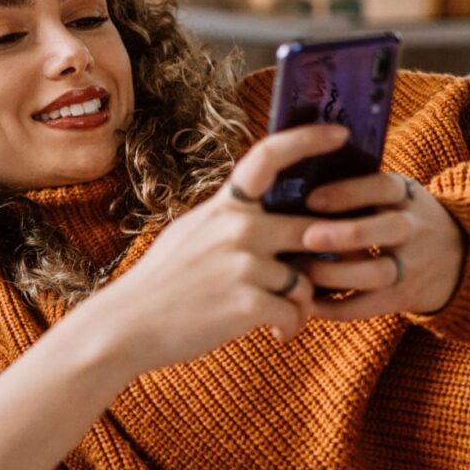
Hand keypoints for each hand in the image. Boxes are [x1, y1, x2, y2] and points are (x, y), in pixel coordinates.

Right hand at [105, 124, 351, 374]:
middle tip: (313, 282)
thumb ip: (231, 220)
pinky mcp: (248, 303)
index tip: (341, 134)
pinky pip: (295, 313)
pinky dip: (290, 328)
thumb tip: (265, 213)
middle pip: (311, 230)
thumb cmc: (162, 281)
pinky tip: (275, 335)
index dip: (309, 140)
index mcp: (225, 206)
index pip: (269, 157)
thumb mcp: (192, 232)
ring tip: (283, 319)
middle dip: (320, 260)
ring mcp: (244, 264)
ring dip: (301, 304)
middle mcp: (238, 228)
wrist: (129, 324)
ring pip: (306, 280)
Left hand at [298, 172, 466, 320]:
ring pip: (377, 273)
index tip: (311, 199)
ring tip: (299, 270)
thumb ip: (357, 188)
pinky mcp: (404, 298)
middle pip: (387, 229)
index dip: (348, 192)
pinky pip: (368, 306)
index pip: (382, 187)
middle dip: (346, 234)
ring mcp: (412, 265)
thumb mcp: (393, 193)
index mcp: (406, 195)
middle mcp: (414, 228)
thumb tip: (295, 185)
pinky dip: (335, 308)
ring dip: (334, 274)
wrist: (459, 255)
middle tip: (307, 237)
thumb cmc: (400, 215)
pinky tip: (307, 303)